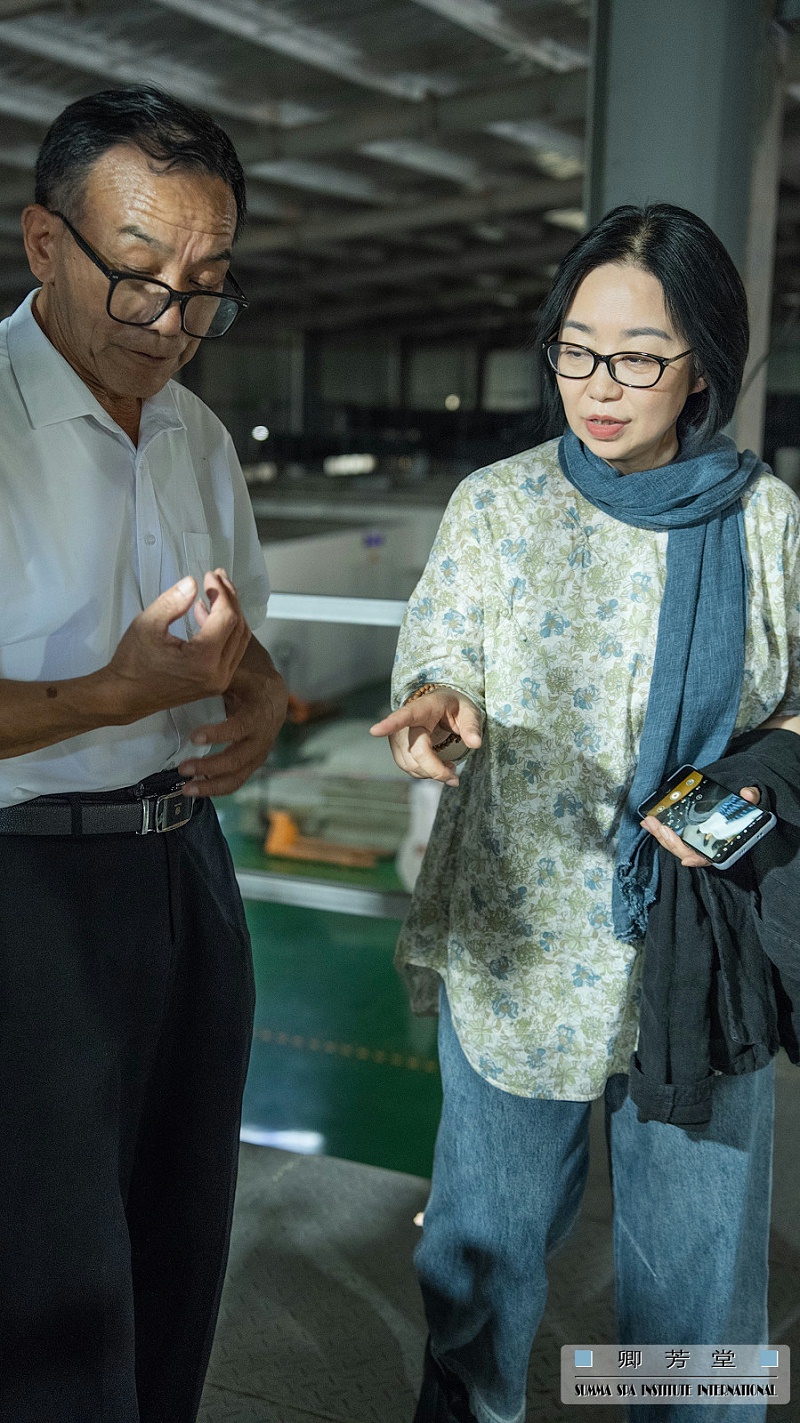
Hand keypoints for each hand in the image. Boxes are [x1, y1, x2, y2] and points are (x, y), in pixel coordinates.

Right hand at [103, 569, 250, 722]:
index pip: (226, 618)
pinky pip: (230, 651)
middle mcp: (218, 674)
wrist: (125, 696)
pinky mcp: (215, 683)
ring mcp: (219, 681)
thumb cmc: (132, 662)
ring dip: (230, 613)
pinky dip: (224, 630)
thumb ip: (173, 602)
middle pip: (238, 627)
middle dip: (230, 599)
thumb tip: (193, 582)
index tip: (210, 575)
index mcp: (203, 661)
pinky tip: (205, 613)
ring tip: (214, 591)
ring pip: (238, 640)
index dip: (221, 592)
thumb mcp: (147, 624)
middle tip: (218, 578)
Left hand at [178, 639, 287, 797]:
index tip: (194, 736)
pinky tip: (193, 791)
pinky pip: (237, 779)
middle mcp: (268, 728)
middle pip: (244, 755)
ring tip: (184, 783)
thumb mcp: (234, 650)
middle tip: (185, 766)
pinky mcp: (253, 757)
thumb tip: (197, 599)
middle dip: (213, 763)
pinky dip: (217, 787)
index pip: (246, 723)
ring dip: (213, 780)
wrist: (268, 684)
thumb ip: (217, 628)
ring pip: (240, 771)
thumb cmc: (247, 666)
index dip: (222, 732)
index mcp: (264, 702)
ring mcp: (262, 745)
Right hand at [370, 688, 481, 788]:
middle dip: (435, 769)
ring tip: (449, 768)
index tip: (375, 731)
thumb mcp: (469, 711)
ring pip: (410, 765)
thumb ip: (472, 726)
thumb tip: (475, 744)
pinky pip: (408, 769)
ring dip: (431, 773)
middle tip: (455, 776)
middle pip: (415, 753)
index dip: (390, 724)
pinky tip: (438, 768)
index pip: (405, 716)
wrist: (440, 707)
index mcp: (423, 708)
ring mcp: (398, 737)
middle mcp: (405, 724)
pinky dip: (424, 774)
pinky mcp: (398, 750)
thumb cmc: (454, 707)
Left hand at [641, 785, 760, 868]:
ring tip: (649, 823)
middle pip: (686, 850)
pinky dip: (660, 831)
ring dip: (660, 835)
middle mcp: (708, 847)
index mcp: (724, 844)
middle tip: (659, 826)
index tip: (688, 859)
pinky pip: (671, 837)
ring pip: (676, 845)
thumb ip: (751, 798)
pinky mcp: (686, 835)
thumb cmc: (742, 807)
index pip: (711, 856)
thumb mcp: (750, 801)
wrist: (736, 803)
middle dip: (671, 841)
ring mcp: (695, 842)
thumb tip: (749, 794)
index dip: (698, 859)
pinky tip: (650, 823)